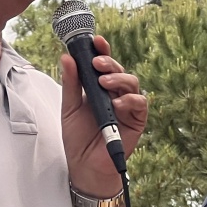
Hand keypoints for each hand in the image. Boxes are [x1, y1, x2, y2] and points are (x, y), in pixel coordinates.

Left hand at [60, 35, 147, 194]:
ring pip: (132, 83)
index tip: (96, 41)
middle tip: (97, 63)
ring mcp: (126, 106)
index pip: (103, 64)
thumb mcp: (69, 108)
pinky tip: (116, 103)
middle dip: (109, 63)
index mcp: (99, 88)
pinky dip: (129, 100)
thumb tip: (66, 58)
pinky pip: (139, 104)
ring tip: (104, 82)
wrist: (84, 166)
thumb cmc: (78, 138)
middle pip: (119, 70)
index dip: (102, 51)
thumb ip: (71, 84)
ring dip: (119, 79)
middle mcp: (115, 94)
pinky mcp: (136, 121)